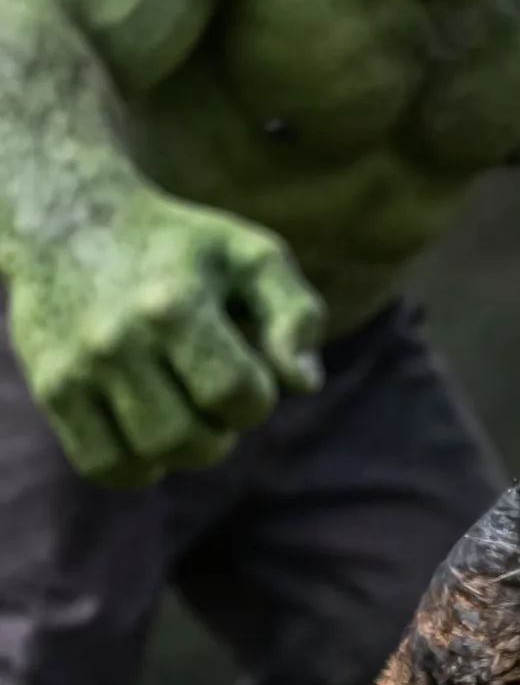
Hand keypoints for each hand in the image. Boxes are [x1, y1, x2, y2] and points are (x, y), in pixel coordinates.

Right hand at [8, 192, 326, 486]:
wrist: (69, 218)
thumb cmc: (183, 248)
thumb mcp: (250, 257)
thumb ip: (295, 314)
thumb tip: (303, 383)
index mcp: (172, 303)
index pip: (237, 394)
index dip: (257, 397)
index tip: (247, 371)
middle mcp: (116, 338)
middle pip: (193, 439)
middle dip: (222, 428)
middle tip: (211, 392)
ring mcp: (77, 366)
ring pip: (151, 457)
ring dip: (184, 447)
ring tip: (183, 406)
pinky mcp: (51, 388)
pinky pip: (103, 465)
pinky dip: (138, 466)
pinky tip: (148, 432)